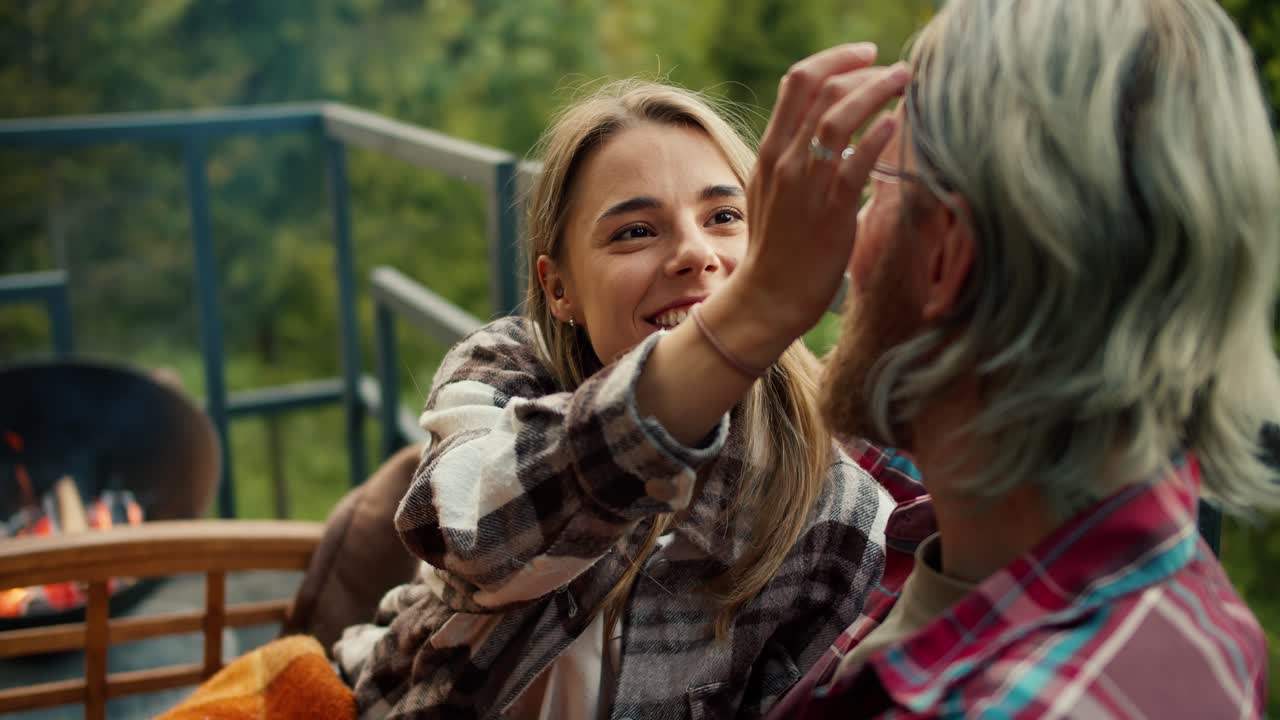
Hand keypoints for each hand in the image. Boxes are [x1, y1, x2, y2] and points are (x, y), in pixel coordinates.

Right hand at [729, 43, 909, 342]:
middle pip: (819, 88)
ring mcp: (805, 184)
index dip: (834, 59)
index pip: (797, 82)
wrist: (768, 297)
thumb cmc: (779, 249)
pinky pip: (854, 162)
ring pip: (836, 116)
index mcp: (771, 151)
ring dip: (875, 90)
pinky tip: (896, 121)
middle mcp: (784, 159)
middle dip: (861, 68)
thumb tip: (832, 134)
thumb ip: (797, 159)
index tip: (865, 56)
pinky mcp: (829, 211)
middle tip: (893, 68)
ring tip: (904, 81)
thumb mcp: (774, 192)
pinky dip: (877, 135)